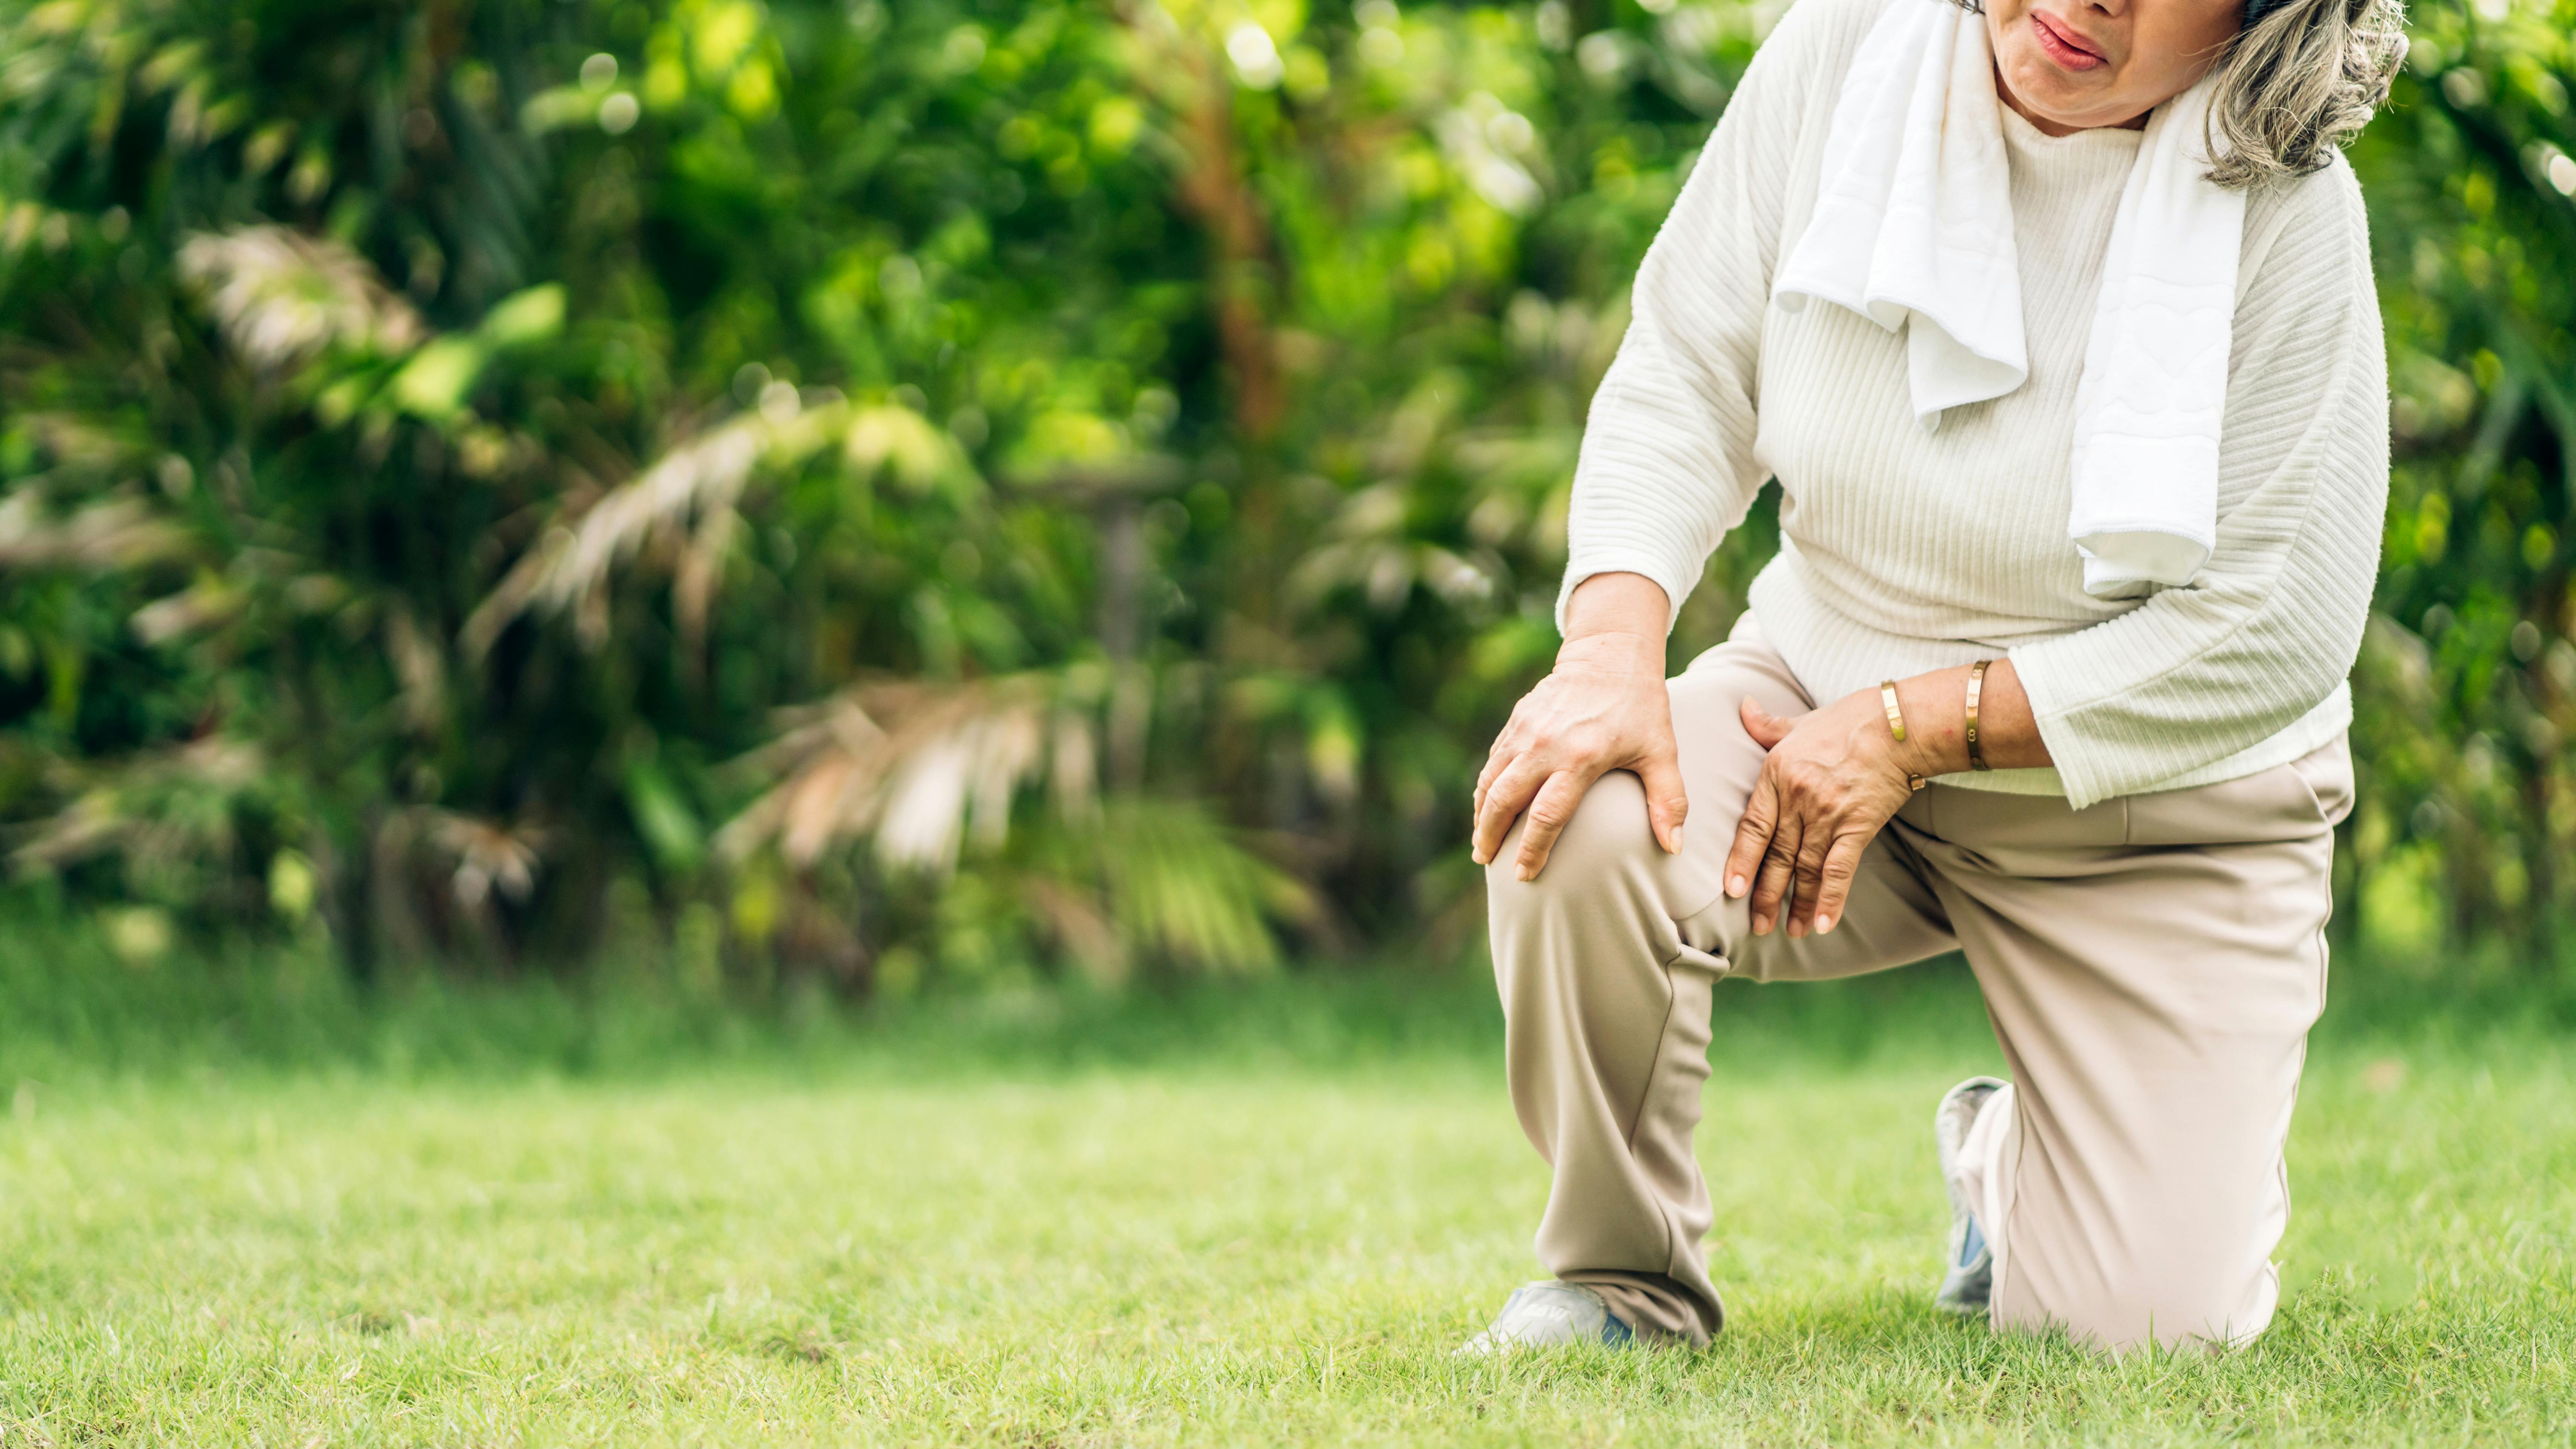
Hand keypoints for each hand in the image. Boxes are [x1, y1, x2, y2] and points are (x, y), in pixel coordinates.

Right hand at [1473, 630, 1686, 880]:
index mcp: (1580, 759)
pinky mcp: (1517, 719)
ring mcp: (1526, 731)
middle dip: (1490, 836)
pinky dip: (1486, 787)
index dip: (1533, 850)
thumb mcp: (1661, 752)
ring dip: (1480, 814)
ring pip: (1490, 780)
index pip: (1547, 816)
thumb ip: (1668, 801)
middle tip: (1486, 862)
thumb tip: (1675, 848)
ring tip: (1480, 842)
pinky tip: (1486, 805)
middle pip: (1504, 801)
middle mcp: (1546, 745)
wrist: (1611, 655)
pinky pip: (1493, 760)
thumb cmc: (1641, 707)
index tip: (1524, 875)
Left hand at [1723, 688, 1921, 938]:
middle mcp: (1798, 799)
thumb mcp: (1800, 721)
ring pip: (1806, 867)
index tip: (1732, 889)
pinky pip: (1839, 869)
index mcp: (1777, 774)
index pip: (1753, 826)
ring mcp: (1828, 814)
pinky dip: (1831, 898)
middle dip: (1766, 894)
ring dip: (1797, 903)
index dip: (1741, 860)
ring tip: (1791, 931)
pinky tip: (1823, 924)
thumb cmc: (1850, 720)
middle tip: (1757, 926)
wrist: (1899, 724)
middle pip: (1778, 855)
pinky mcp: (1858, 826)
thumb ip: (1768, 726)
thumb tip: (1743, 708)